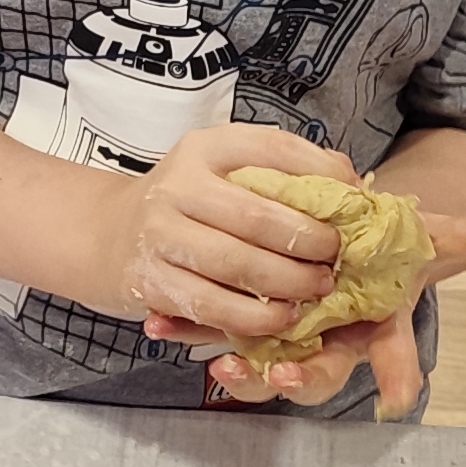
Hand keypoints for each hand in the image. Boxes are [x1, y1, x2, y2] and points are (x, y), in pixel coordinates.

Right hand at [67, 122, 348, 356]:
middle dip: (307, 241)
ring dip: (286, 283)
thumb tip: (350, 179)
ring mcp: (159, 235)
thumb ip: (281, 169)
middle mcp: (178, 186)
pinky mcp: (151, 281)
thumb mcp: (225, 168)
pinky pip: (212, 306)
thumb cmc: (187, 203)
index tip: (357, 197)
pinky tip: (281, 318)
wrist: (108, 236)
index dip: (321, 173)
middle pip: (256, 216)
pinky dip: (254, 317)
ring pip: (236, 265)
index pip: (274, 150)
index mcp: (206, 148)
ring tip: (317, 290)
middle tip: (337, 258)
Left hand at [198, 196, 465, 415]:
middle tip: (246, 371)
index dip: (375, 375)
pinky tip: (157, 324)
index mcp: (368, 332)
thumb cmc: (393, 248)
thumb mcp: (434, 241)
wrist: (353, 244)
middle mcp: (326, 344)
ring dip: (227, 366)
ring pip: (254, 368)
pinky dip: (185, 328)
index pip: (371, 363)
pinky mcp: (241, 319)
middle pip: (305, 377)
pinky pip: (212, 331)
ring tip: (205, 356)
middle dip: (279, 380)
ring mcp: (282, 337)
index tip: (385, 393)